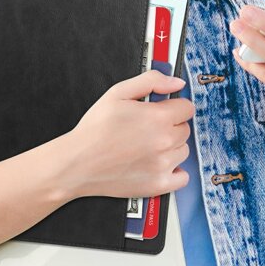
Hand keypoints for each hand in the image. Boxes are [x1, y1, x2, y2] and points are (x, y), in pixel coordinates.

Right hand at [67, 70, 194, 199]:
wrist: (77, 163)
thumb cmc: (95, 129)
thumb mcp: (118, 93)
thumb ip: (151, 81)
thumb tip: (176, 83)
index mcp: (157, 117)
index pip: (187, 108)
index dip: (173, 106)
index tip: (162, 109)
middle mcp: (164, 142)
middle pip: (185, 129)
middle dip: (171, 125)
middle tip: (148, 127)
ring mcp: (163, 165)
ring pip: (183, 150)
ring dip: (171, 146)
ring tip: (147, 145)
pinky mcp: (158, 185)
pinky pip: (183, 176)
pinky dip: (174, 170)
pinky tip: (158, 163)